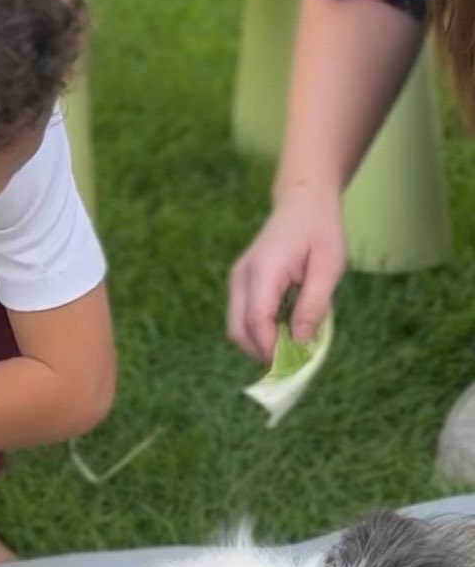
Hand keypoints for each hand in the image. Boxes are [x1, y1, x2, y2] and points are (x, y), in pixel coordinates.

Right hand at [227, 185, 345, 362]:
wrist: (302, 202)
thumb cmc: (321, 232)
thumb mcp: (329, 267)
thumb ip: (314, 305)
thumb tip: (300, 343)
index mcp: (264, 271)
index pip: (257, 323)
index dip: (272, 350)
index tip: (296, 365)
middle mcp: (241, 277)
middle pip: (238, 331)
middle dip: (263, 353)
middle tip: (295, 362)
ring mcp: (237, 281)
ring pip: (237, 328)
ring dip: (261, 344)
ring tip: (293, 345)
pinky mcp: (240, 284)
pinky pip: (242, 318)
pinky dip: (260, 332)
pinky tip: (286, 330)